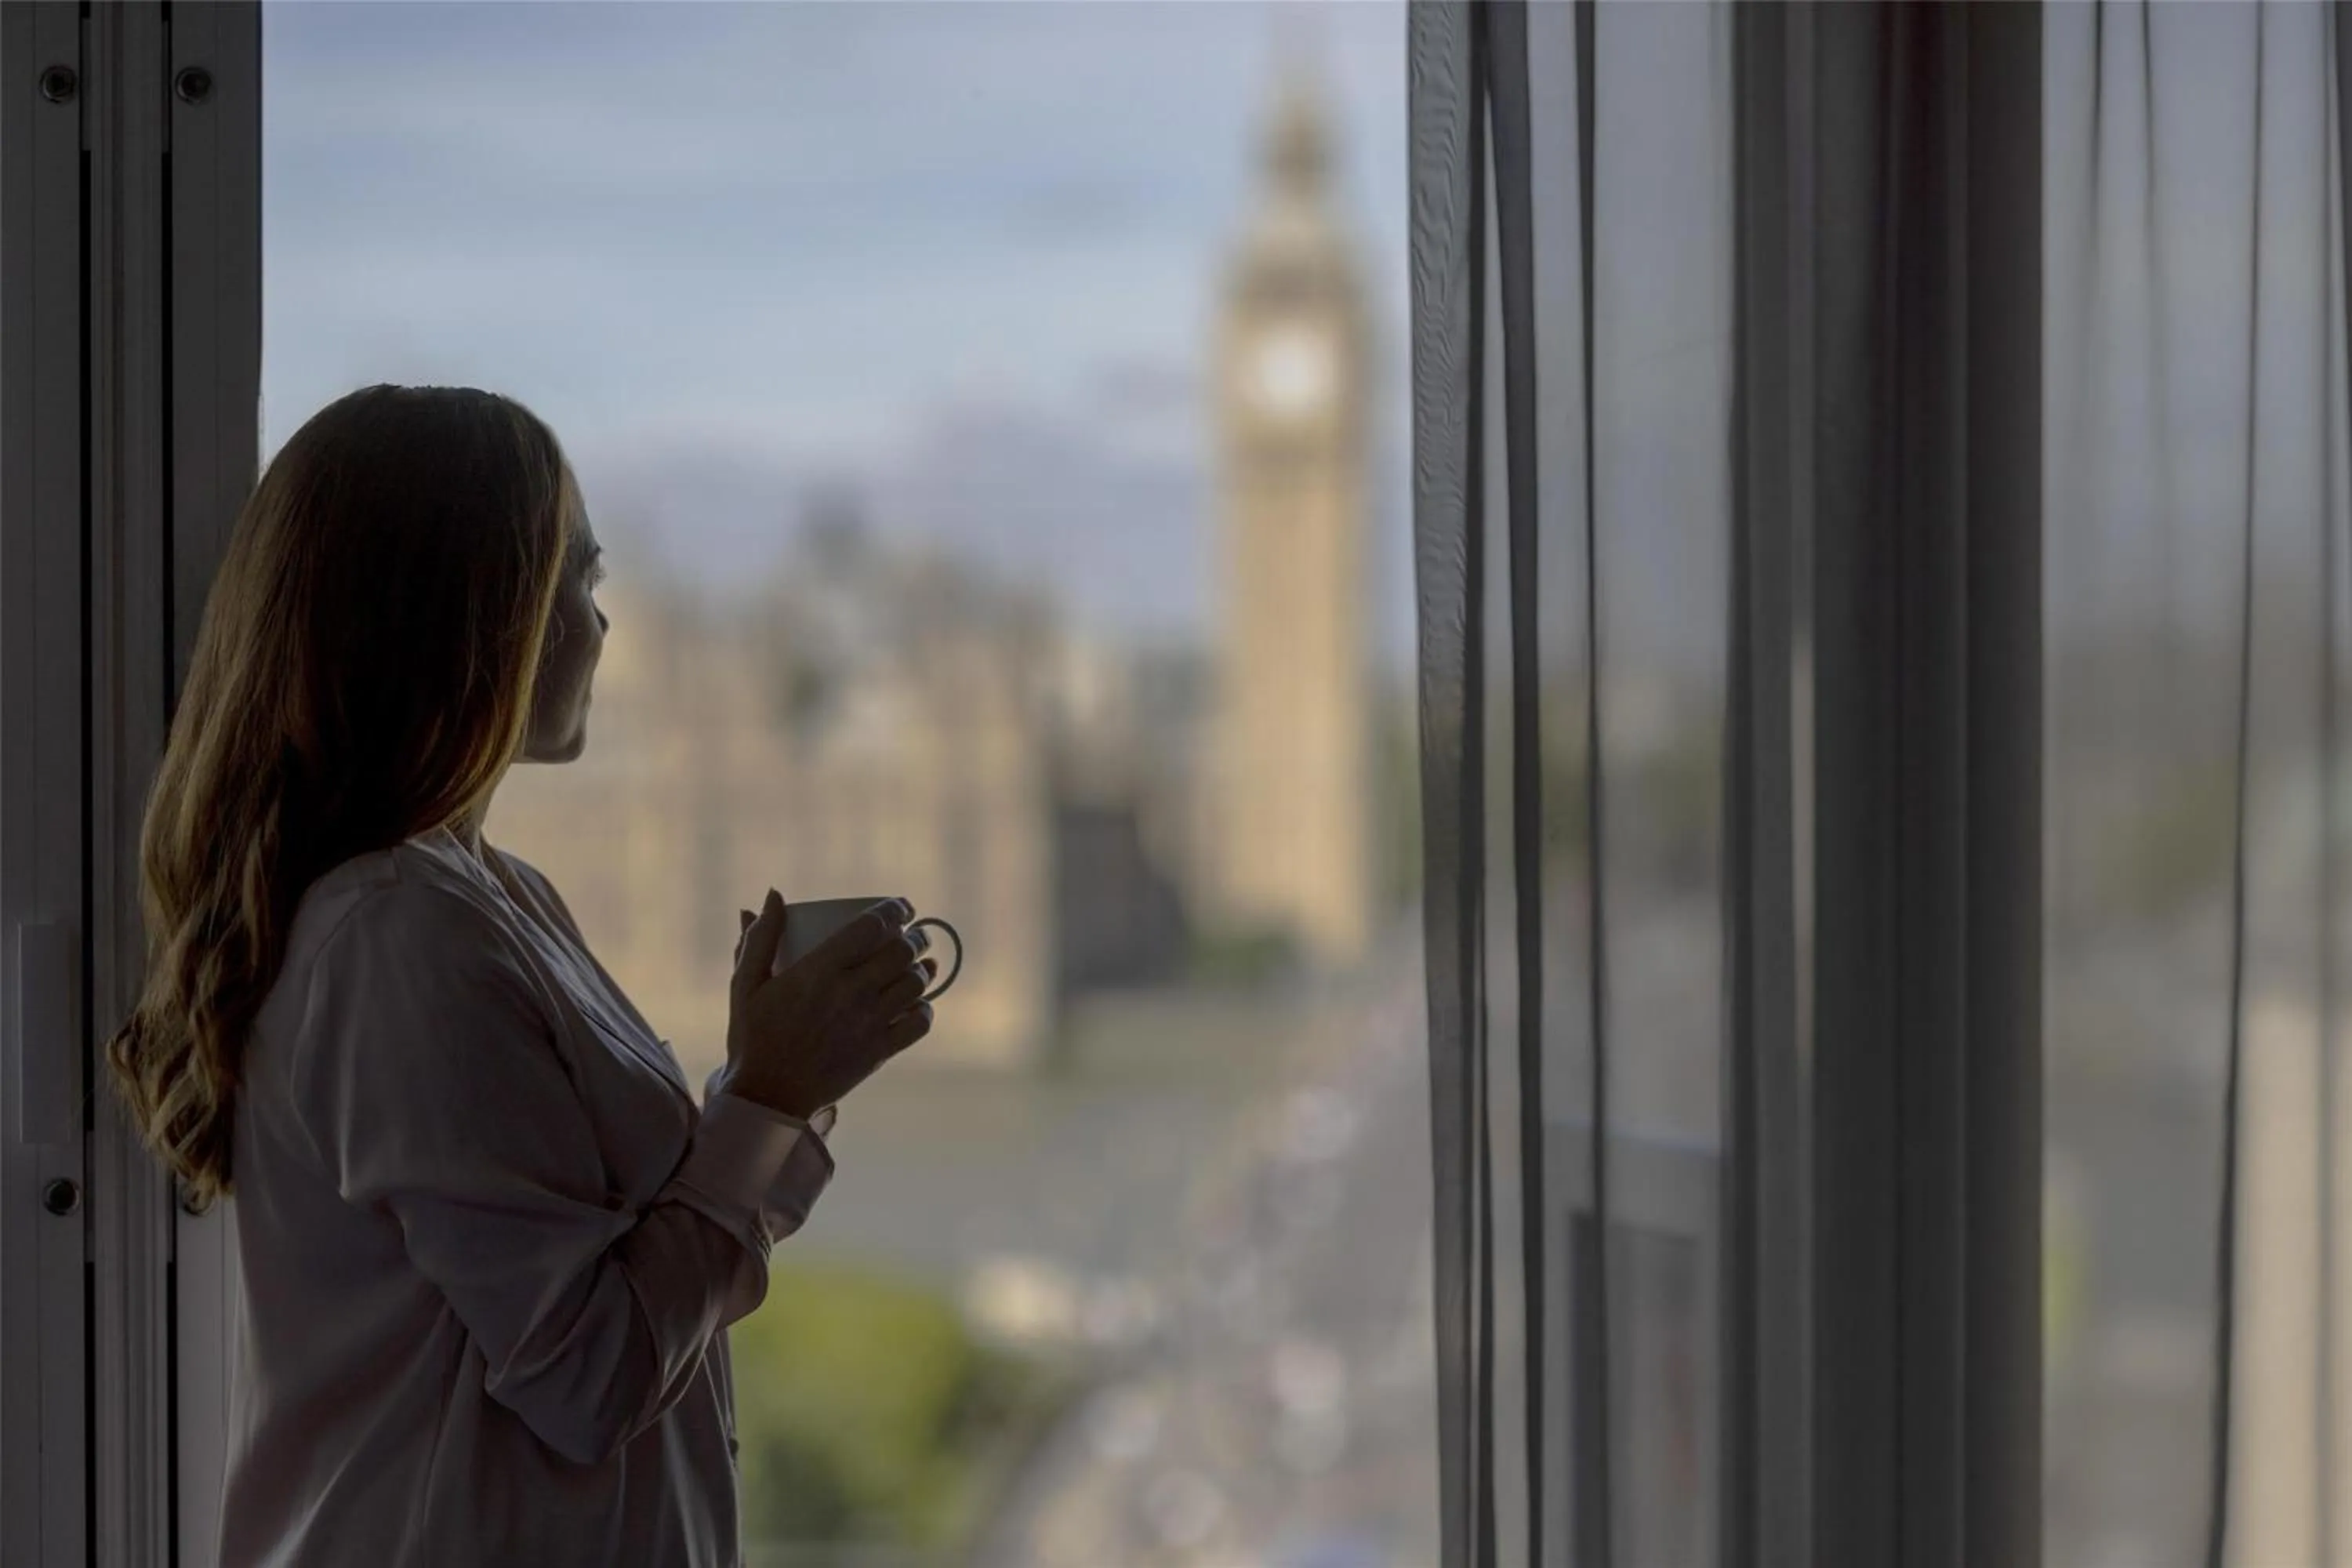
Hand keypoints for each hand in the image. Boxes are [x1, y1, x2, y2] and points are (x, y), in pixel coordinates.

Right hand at [722, 890, 939, 1121]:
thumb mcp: (745, 983)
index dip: (894, 909)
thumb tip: (773, 895)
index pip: (872, 926)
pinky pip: (918, 1024)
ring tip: (921, 964)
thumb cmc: (753, 1036)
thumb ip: (760, 937)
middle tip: (913, 935)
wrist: (765, 1096)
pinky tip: (917, 1003)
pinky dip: (924, 1009)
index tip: (901, 907)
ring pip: (915, 984)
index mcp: (817, 971)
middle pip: (901, 951)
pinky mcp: (878, 1053)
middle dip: (915, 937)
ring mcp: (867, 1024)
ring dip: (924, 969)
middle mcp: (848, 994)